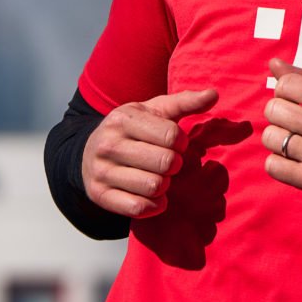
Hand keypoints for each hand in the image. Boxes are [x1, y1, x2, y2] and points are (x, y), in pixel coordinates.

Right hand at [83, 88, 217, 217]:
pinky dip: (154, 205)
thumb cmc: (132, 130)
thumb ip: (185, 102)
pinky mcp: (100, 195)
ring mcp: (101, 171)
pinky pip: (139, 207)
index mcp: (123, 119)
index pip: (172, 136)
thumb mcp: (154, 110)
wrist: (88, 152)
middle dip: (175, 164)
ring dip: (165, 185)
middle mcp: (108, 144)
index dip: (181, 142)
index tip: (176, 144)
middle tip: (168, 162)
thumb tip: (213, 94)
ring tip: (158, 177)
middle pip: (165, 163)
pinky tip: (153, 196)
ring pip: (154, 186)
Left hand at [261, 58, 301, 207]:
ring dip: (278, 139)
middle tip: (293, 121)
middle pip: (273, 110)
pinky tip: (293, 160)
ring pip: (270, 138)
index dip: (285, 90)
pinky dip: (278, 163)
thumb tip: (274, 63)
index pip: (285, 84)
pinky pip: (273, 166)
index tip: (295, 100)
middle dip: (279, 113)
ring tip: (295, 141)